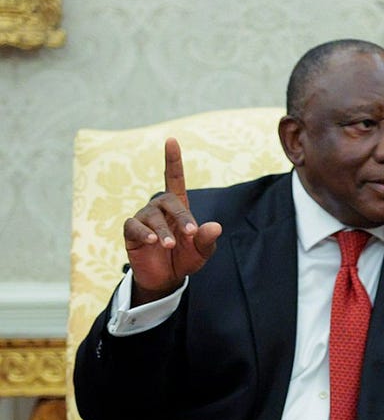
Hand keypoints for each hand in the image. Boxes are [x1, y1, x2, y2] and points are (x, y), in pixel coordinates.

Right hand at [122, 138, 222, 303]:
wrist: (167, 278)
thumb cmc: (186, 258)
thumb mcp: (201, 251)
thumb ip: (207, 239)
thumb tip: (215, 226)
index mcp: (178, 207)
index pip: (174, 178)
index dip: (173, 160)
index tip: (171, 140)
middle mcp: (159, 208)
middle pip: (167, 200)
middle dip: (181, 216)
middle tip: (190, 233)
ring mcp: (144, 219)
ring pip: (151, 216)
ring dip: (163, 231)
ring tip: (169, 246)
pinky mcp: (131, 232)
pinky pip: (134, 226)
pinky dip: (144, 233)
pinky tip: (152, 241)